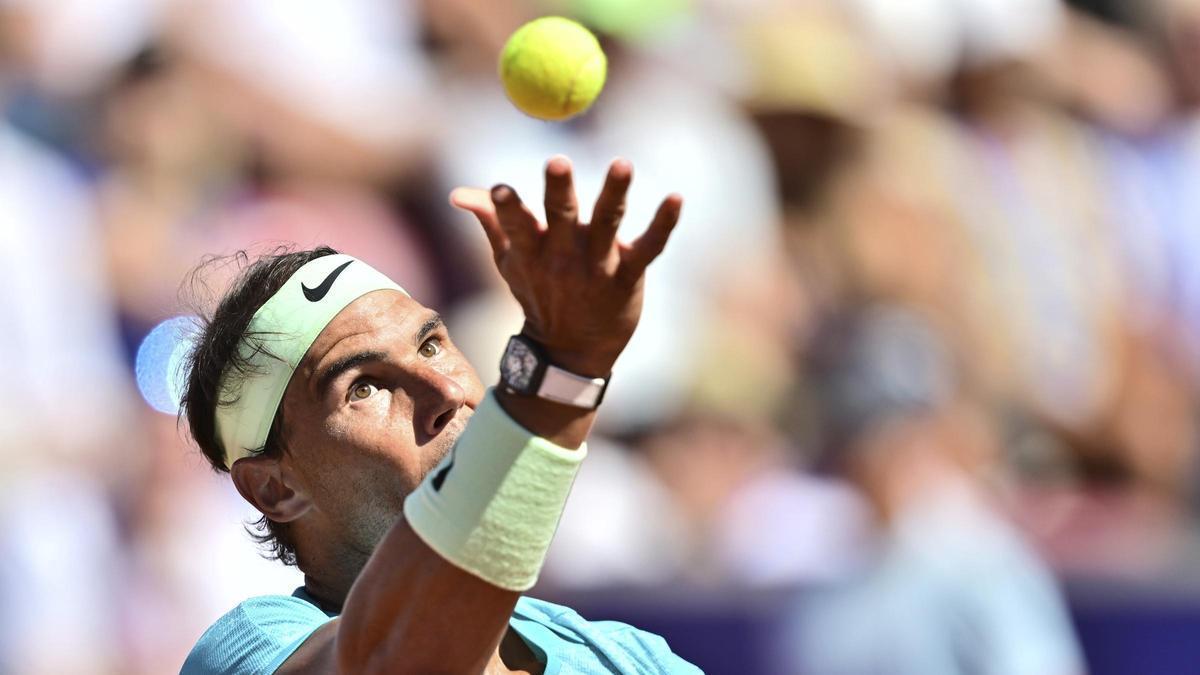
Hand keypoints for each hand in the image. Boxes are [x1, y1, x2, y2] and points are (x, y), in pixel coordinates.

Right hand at [451, 155, 681, 376]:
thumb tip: (456, 193)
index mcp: (532, 251)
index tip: (499, 189)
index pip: (516, 225)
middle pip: (561, 217)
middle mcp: (564, 257)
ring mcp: (598, 267)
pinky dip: (664, 223)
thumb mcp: (510, 261)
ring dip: (614, 192)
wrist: (571, 352)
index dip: (506, 208)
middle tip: (557, 161)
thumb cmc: (538, 294)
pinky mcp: (629, 275)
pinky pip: (649, 247)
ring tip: (622, 164)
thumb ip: (491, 221)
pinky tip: (676, 199)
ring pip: (607, 224)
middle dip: (558, 190)